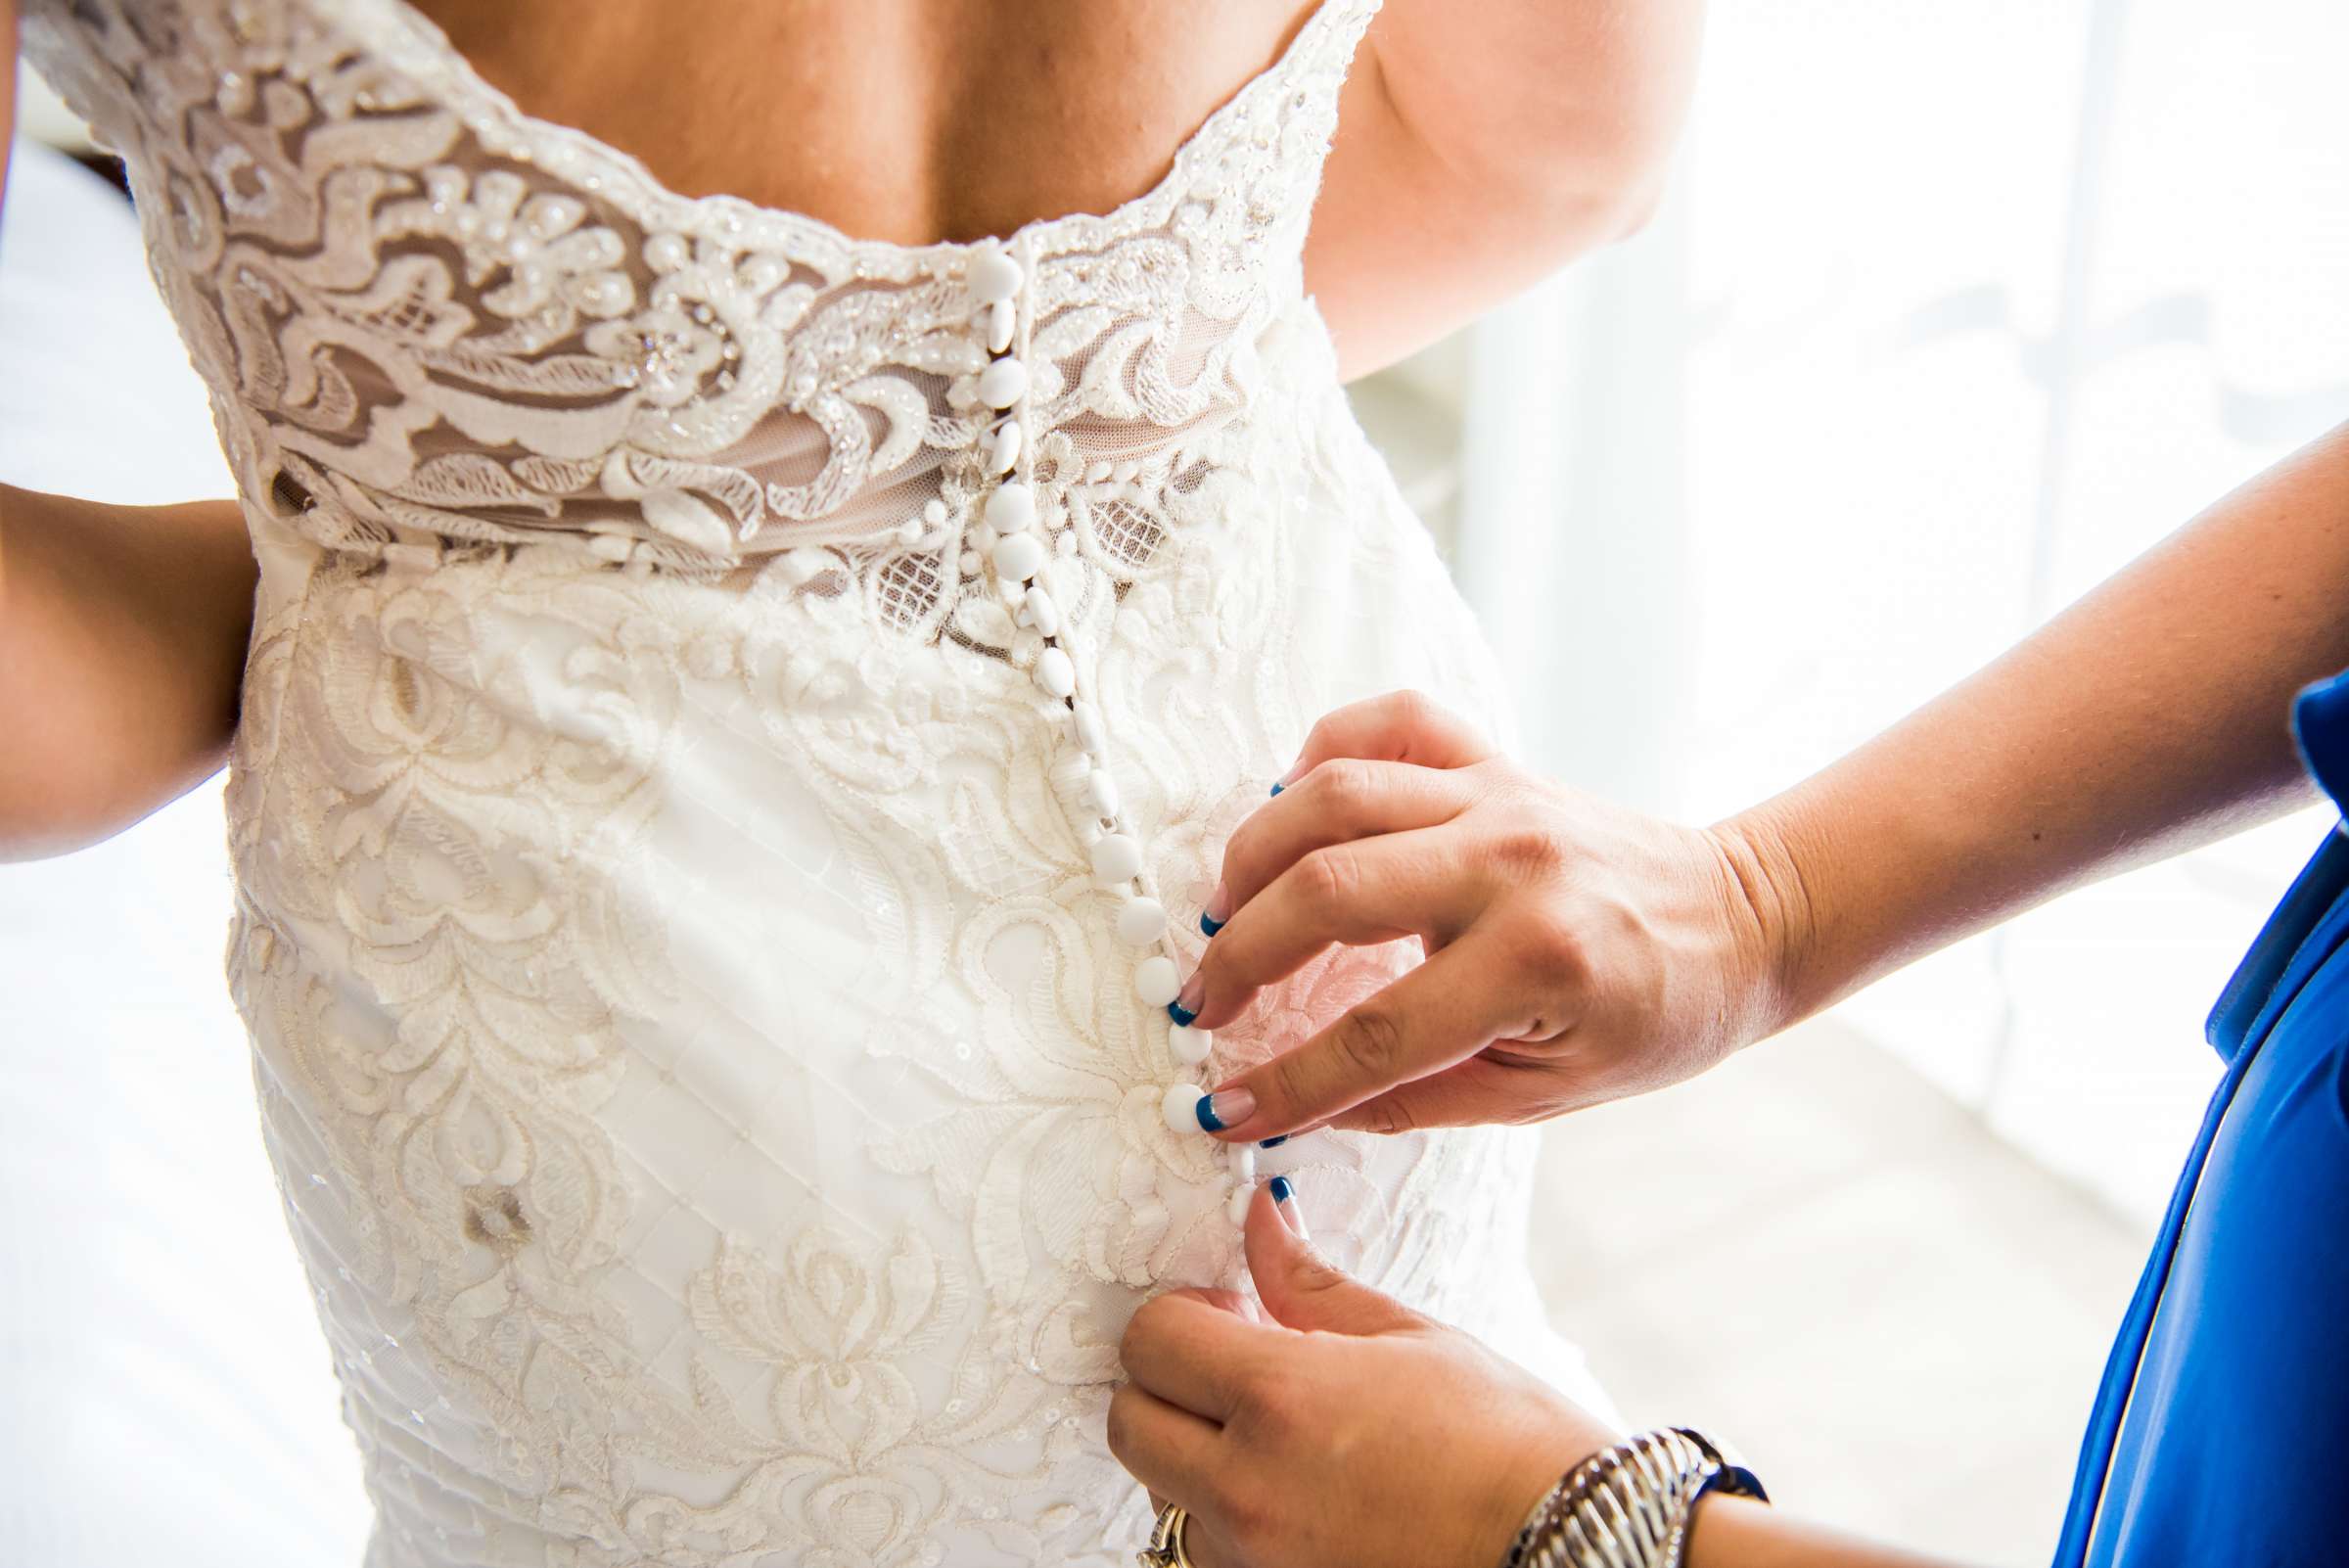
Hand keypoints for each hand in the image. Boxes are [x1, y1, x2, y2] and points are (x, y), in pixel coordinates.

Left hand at [1110, 1185, 1615, 1567]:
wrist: (1571, 1548)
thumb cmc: (1509, 1446)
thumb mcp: (1409, 1339)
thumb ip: (1311, 1283)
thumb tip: (1260, 1218)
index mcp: (1280, 1400)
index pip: (1150, 1339)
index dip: (1181, 1315)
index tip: (1225, 1312)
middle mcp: (1248, 1489)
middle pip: (1130, 1423)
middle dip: (1167, 1387)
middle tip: (1235, 1371)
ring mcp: (1255, 1561)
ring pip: (1163, 1497)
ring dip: (1196, 1461)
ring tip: (1282, 1441)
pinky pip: (1209, 1553)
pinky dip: (1230, 1521)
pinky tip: (1299, 1494)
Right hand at [1182, 690, 1799, 1139]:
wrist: (1744, 921)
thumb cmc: (1653, 1018)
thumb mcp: (1546, 1092)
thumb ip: (1416, 1100)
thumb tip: (1297, 1113)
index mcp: (1537, 963)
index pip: (1374, 1034)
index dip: (1286, 1081)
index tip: (1221, 1107)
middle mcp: (1510, 863)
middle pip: (1328, 894)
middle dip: (1242, 957)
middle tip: (1200, 1003)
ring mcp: (1499, 796)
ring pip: (1334, 796)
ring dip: (1255, 855)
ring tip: (1222, 916)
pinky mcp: (1495, 759)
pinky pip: (1388, 723)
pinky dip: (1321, 751)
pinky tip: (1291, 809)